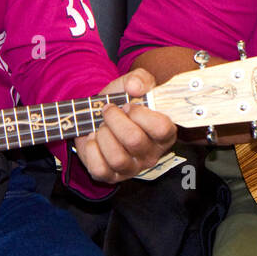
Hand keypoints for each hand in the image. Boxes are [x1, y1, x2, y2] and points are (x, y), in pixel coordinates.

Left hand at [74, 68, 177, 182]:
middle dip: (115, 119)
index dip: (141, 113)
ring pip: (117, 157)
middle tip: (109, 110)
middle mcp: (151, 154)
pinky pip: (100, 169)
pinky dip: (92, 150)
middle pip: (134, 140)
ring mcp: (132, 168)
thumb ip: (139, 79)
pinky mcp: (111, 176)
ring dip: (104, 135)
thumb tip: (135, 87)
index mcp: (164, 133)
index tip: (128, 105)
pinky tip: (94, 139)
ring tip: (102, 126)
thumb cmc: (121, 102)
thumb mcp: (132, 84)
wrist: (98, 115)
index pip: (161, 128)